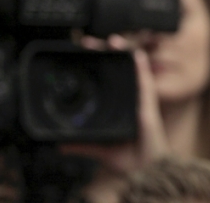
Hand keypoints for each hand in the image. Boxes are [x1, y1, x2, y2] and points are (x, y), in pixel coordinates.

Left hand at [62, 35, 168, 174]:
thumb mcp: (100, 149)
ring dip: (122, 53)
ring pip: (131, 70)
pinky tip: (135, 54)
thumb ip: (82, 145)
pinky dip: (141, 67)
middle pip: (117, 70)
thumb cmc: (129, 158)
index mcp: (120, 107)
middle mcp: (130, 100)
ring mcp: (139, 100)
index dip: (96, 66)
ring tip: (111, 41)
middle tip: (87, 43)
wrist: (146, 169)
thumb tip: (61, 145)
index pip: (107, 81)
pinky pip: (146, 82)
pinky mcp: (148, 105)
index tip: (82, 55)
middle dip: (104, 54)